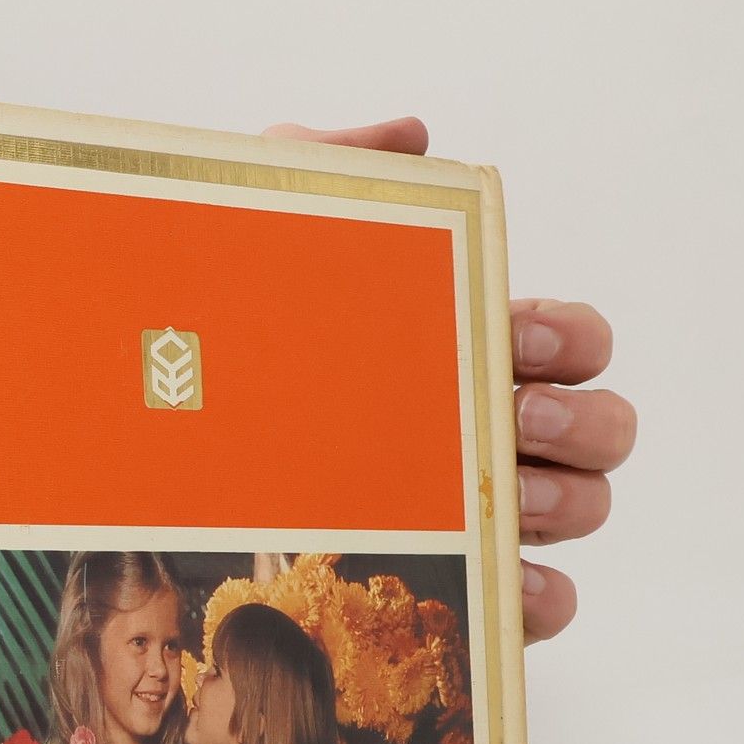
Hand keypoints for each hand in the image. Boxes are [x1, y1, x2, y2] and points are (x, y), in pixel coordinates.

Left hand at [264, 117, 633, 643]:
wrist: (142, 434)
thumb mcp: (262, 233)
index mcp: (464, 351)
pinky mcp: (445, 590)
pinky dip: (541, 596)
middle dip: (583, 422)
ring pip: (581, 512)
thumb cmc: (221, 337)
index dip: (569, 340)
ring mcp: (472, 517)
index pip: (571, 342)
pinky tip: (506, 580)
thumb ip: (332, 164)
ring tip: (501, 497)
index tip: (516, 338)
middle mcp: (481, 433)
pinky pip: (531, 605)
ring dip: (566, 503)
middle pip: (601, 430)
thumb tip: (416, 139)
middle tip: (516, 418)